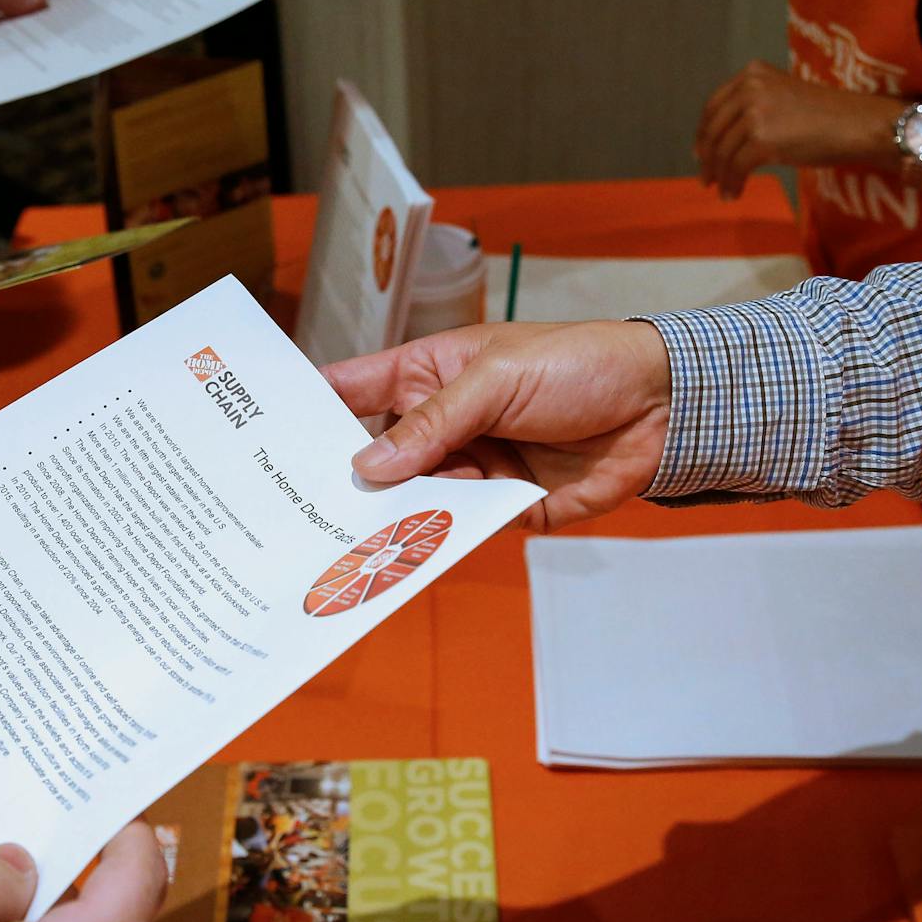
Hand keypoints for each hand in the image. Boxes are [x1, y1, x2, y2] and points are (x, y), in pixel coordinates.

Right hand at [322, 320, 672, 531]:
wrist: (663, 407)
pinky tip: (404, 556)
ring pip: (412, 502)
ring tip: (344, 541)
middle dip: (343, 482)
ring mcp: (471, 469)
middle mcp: (442, 426)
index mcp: (429, 375)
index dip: (310, 408)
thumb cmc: (579, 365)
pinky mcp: (505, 510)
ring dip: (389, 518)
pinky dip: (435, 543)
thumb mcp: (496, 380)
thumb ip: (432, 425)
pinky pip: (458, 532)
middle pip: (376, 460)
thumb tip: (367, 469)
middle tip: (291, 510)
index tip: (259, 435)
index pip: (355, 390)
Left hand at [694, 61, 902, 198]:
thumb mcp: (783, 96)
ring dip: (720, 175)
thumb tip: (723, 139)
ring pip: (723, 151)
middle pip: (714, 130)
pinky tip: (735, 194)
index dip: (703, 133)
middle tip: (706, 179)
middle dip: (707, 158)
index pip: (714, 106)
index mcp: (752, 74)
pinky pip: (737, 167)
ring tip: (722, 191)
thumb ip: (753, 107)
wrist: (856, 124)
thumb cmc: (827, 116)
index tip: (700, 153)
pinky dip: (732, 183)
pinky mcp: (763, 138)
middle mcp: (750, 88)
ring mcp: (755, 112)